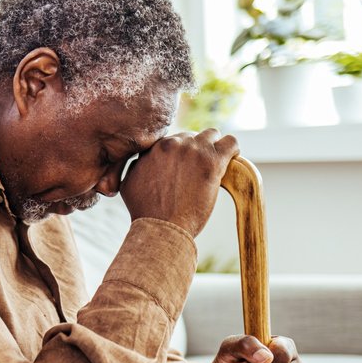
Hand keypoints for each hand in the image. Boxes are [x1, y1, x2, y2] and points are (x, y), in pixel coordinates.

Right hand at [119, 129, 238, 235]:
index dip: (180, 154)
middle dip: (196, 150)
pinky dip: (232, 149)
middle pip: (192, 136)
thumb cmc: (145, 211)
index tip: (185, 166)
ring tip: (216, 162)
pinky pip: (231, 142)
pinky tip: (231, 158)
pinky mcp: (213, 161)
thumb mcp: (129, 183)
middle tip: (199, 170)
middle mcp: (175, 143)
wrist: (162, 227)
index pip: (175, 140)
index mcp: (156, 147)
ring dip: (214, 147)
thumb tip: (142, 163)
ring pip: (212, 135)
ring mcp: (195, 150)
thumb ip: (136, 167)